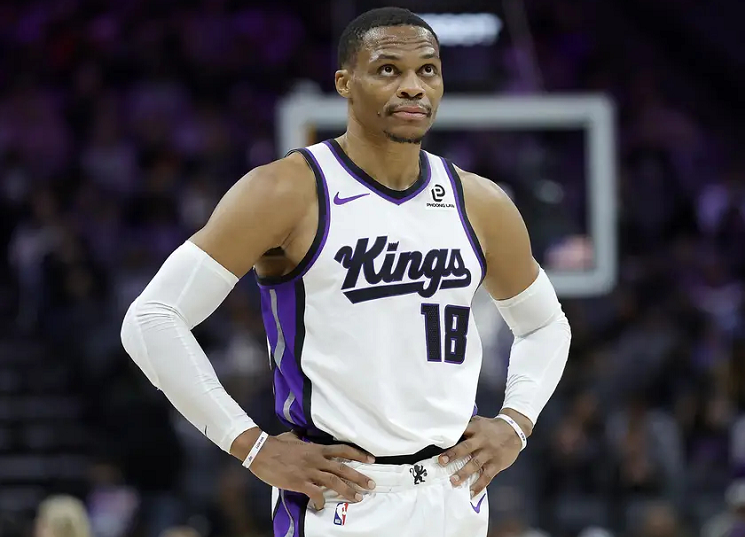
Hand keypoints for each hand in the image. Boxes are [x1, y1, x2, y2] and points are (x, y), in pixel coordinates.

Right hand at [249, 431, 376, 509]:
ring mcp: (308, 471)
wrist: (260, 451)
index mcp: (316, 448)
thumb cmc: (276, 443)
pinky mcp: (299, 482)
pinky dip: (321, 500)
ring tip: (358, 498)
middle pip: (343, 468)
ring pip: (333, 481)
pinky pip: (315, 493)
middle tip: (371, 485)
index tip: (371, 460)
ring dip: (347, 490)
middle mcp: (316, 459)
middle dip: (359, 477)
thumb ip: (301, 439)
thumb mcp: (293, 437)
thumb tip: (300, 436)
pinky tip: (323, 506)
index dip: (358, 455)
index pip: (342, 450)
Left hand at [437, 415, 523, 496]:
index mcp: (476, 429)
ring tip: (453, 481)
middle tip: (441, 462)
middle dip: (453, 455)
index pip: (461, 432)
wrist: (514, 430)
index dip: (450, 438)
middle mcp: (482, 441)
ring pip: (475, 463)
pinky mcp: (497, 464)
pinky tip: (471, 493)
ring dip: (464, 473)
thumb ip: (467, 428)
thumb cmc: (492, 427)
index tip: (438, 444)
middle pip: (466, 448)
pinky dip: (479, 485)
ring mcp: (489, 453)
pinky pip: (487, 476)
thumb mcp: (479, 422)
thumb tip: (448, 434)